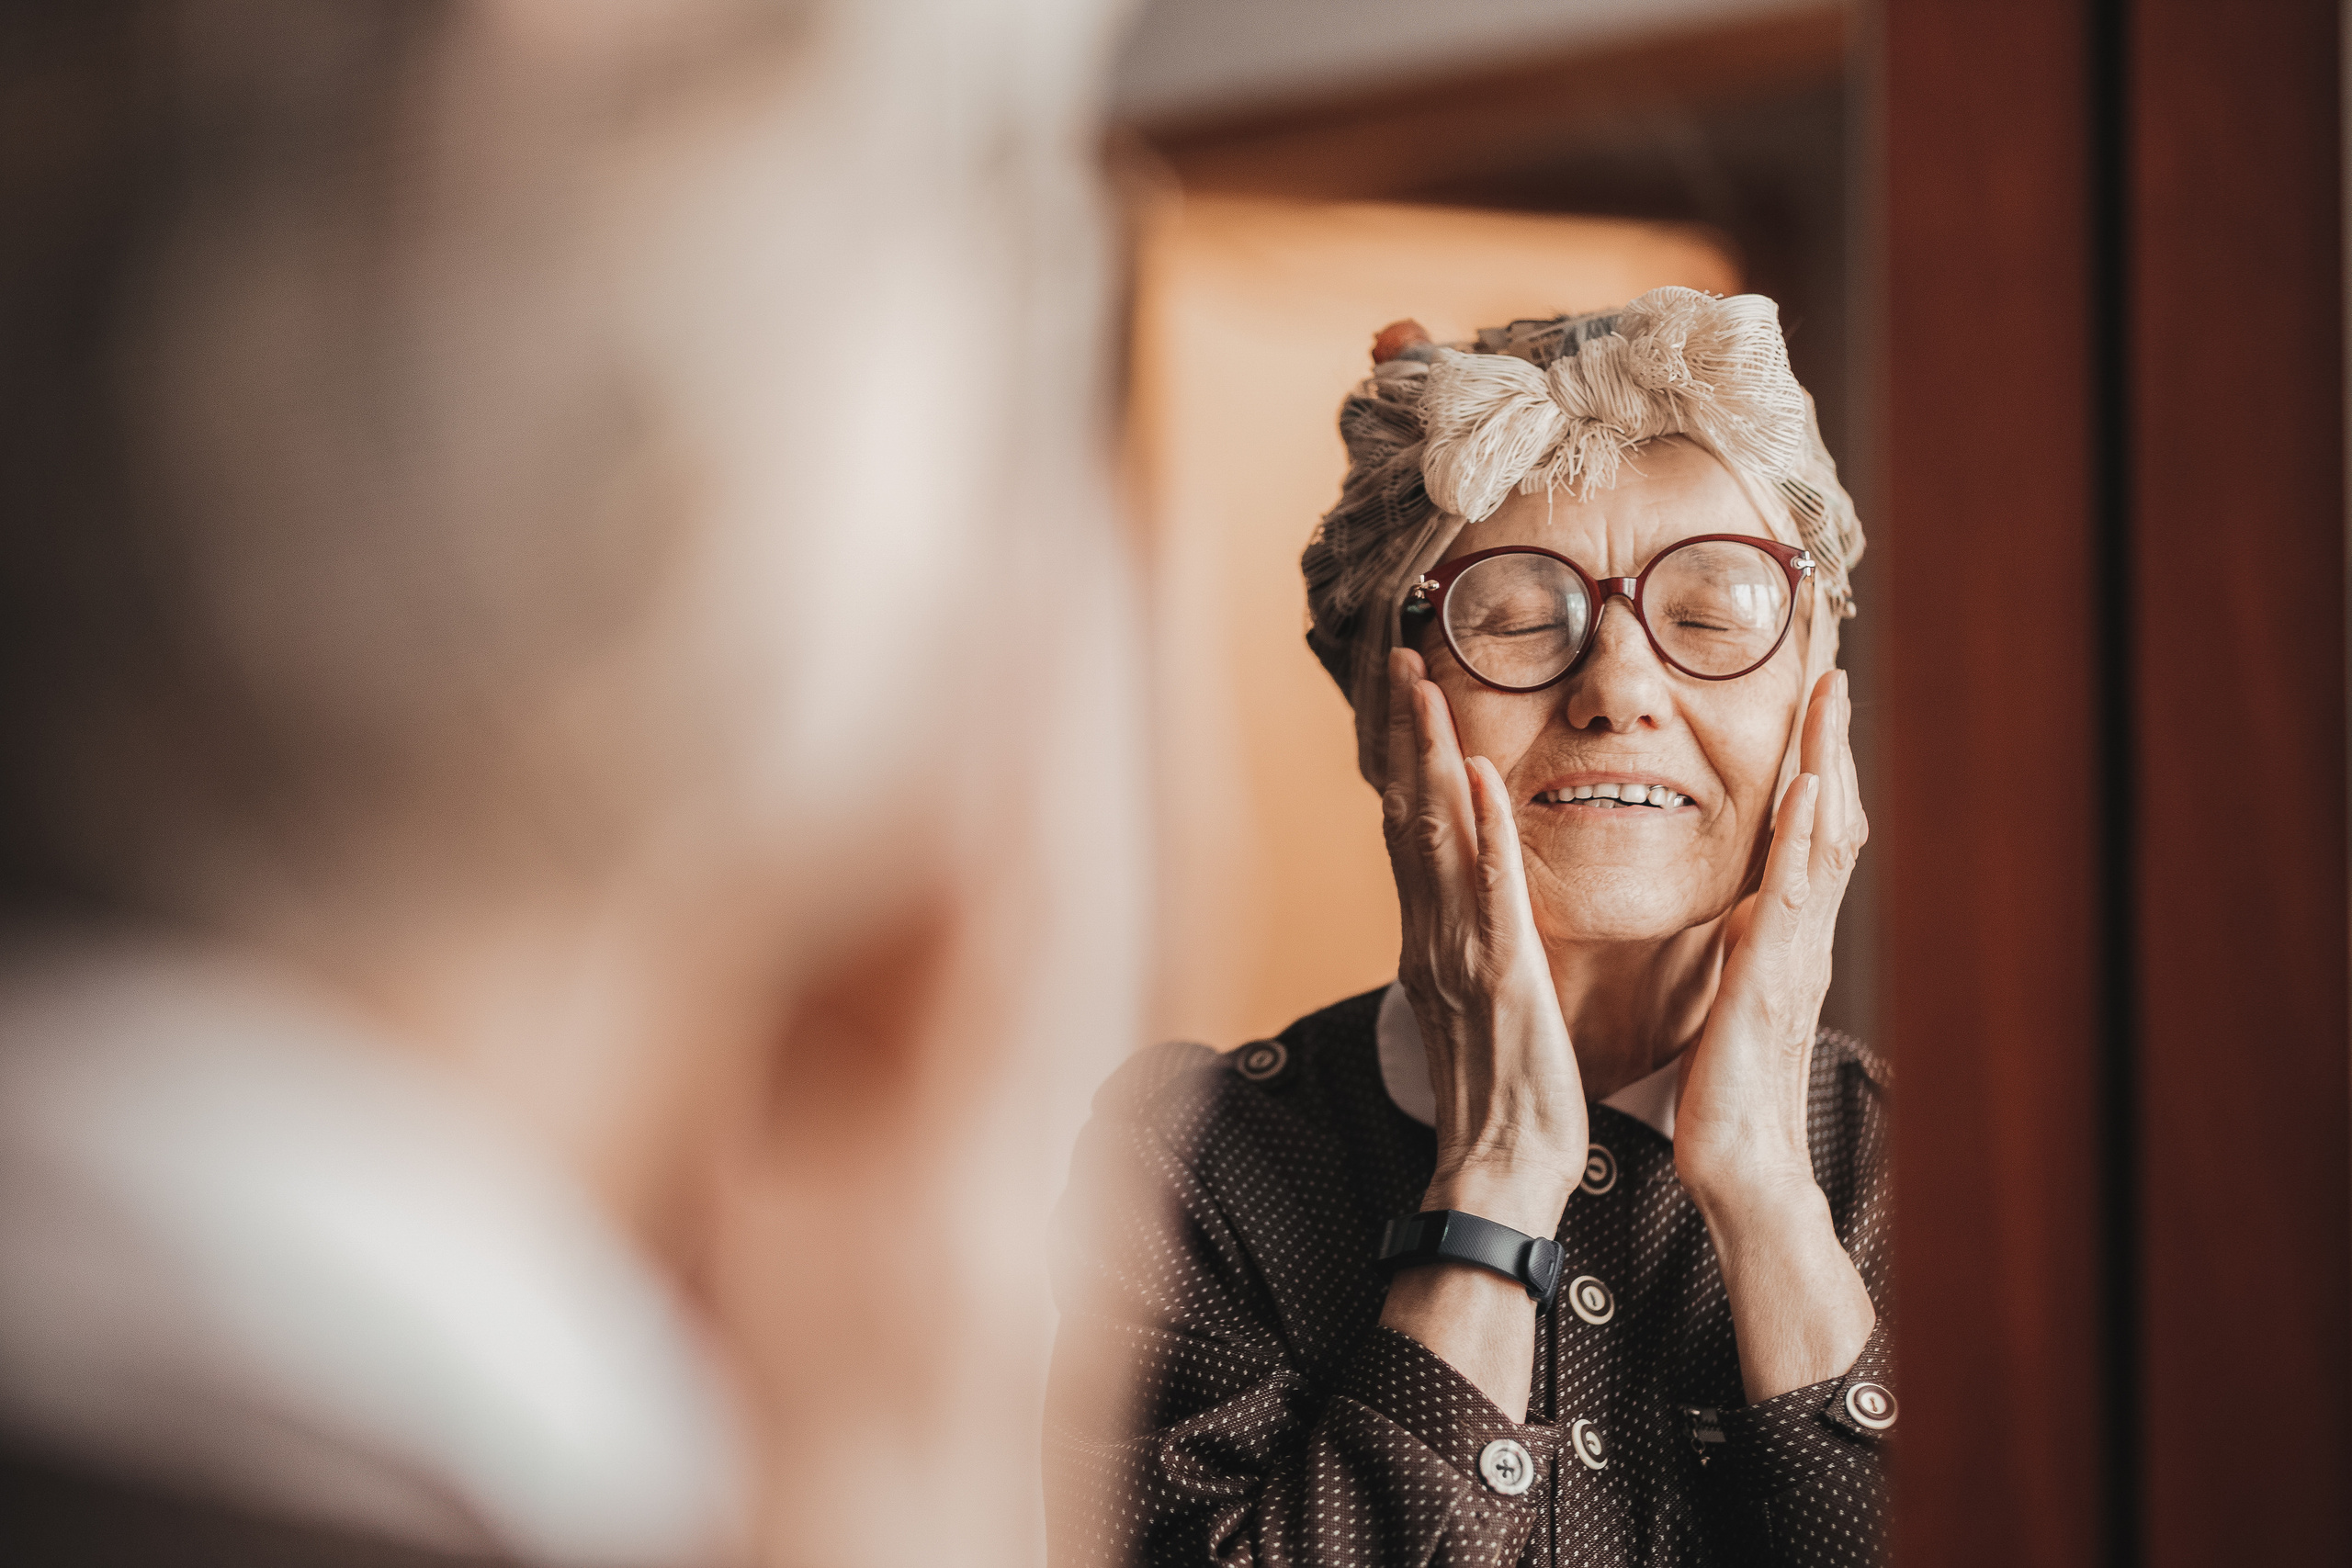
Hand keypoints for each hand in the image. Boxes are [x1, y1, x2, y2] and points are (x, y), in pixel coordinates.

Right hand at [1381, 646, 1586, 1237]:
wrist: (1498, 1171)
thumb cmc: (1503, 1094)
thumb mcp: (1480, 1000)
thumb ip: (1470, 937)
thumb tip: (1472, 890)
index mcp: (1431, 937)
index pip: (1407, 824)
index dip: (1401, 751)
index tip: (1400, 684)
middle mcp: (1432, 934)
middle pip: (1404, 811)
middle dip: (1400, 729)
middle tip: (1395, 653)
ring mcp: (1459, 954)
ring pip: (1433, 837)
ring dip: (1427, 755)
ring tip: (1423, 684)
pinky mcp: (1500, 979)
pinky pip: (1488, 895)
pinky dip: (1481, 833)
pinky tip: (1477, 777)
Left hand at [1674, 667, 1864, 1204]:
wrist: (1741, 1167)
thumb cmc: (1729, 1092)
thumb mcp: (1733, 997)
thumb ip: (1747, 948)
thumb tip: (1747, 907)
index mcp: (1787, 937)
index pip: (1809, 835)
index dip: (1816, 768)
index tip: (1814, 705)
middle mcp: (1803, 936)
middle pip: (1831, 821)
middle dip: (1832, 746)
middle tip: (1834, 673)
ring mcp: (1795, 955)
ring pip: (1823, 843)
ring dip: (1827, 767)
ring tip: (1831, 701)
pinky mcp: (1770, 980)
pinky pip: (1792, 897)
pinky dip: (1803, 839)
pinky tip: (1808, 790)